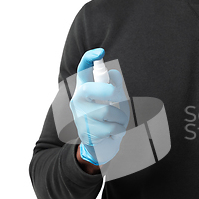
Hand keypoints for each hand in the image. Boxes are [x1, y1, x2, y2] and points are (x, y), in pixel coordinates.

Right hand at [69, 48, 129, 165]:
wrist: (98, 146)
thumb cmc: (106, 119)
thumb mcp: (111, 100)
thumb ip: (113, 85)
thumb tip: (113, 74)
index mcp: (83, 89)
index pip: (82, 70)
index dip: (89, 58)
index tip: (100, 52)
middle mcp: (77, 100)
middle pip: (93, 88)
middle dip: (112, 92)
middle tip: (118, 99)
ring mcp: (80, 116)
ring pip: (107, 111)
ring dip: (120, 117)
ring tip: (118, 122)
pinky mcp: (86, 132)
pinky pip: (111, 126)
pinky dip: (119, 129)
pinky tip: (114, 132)